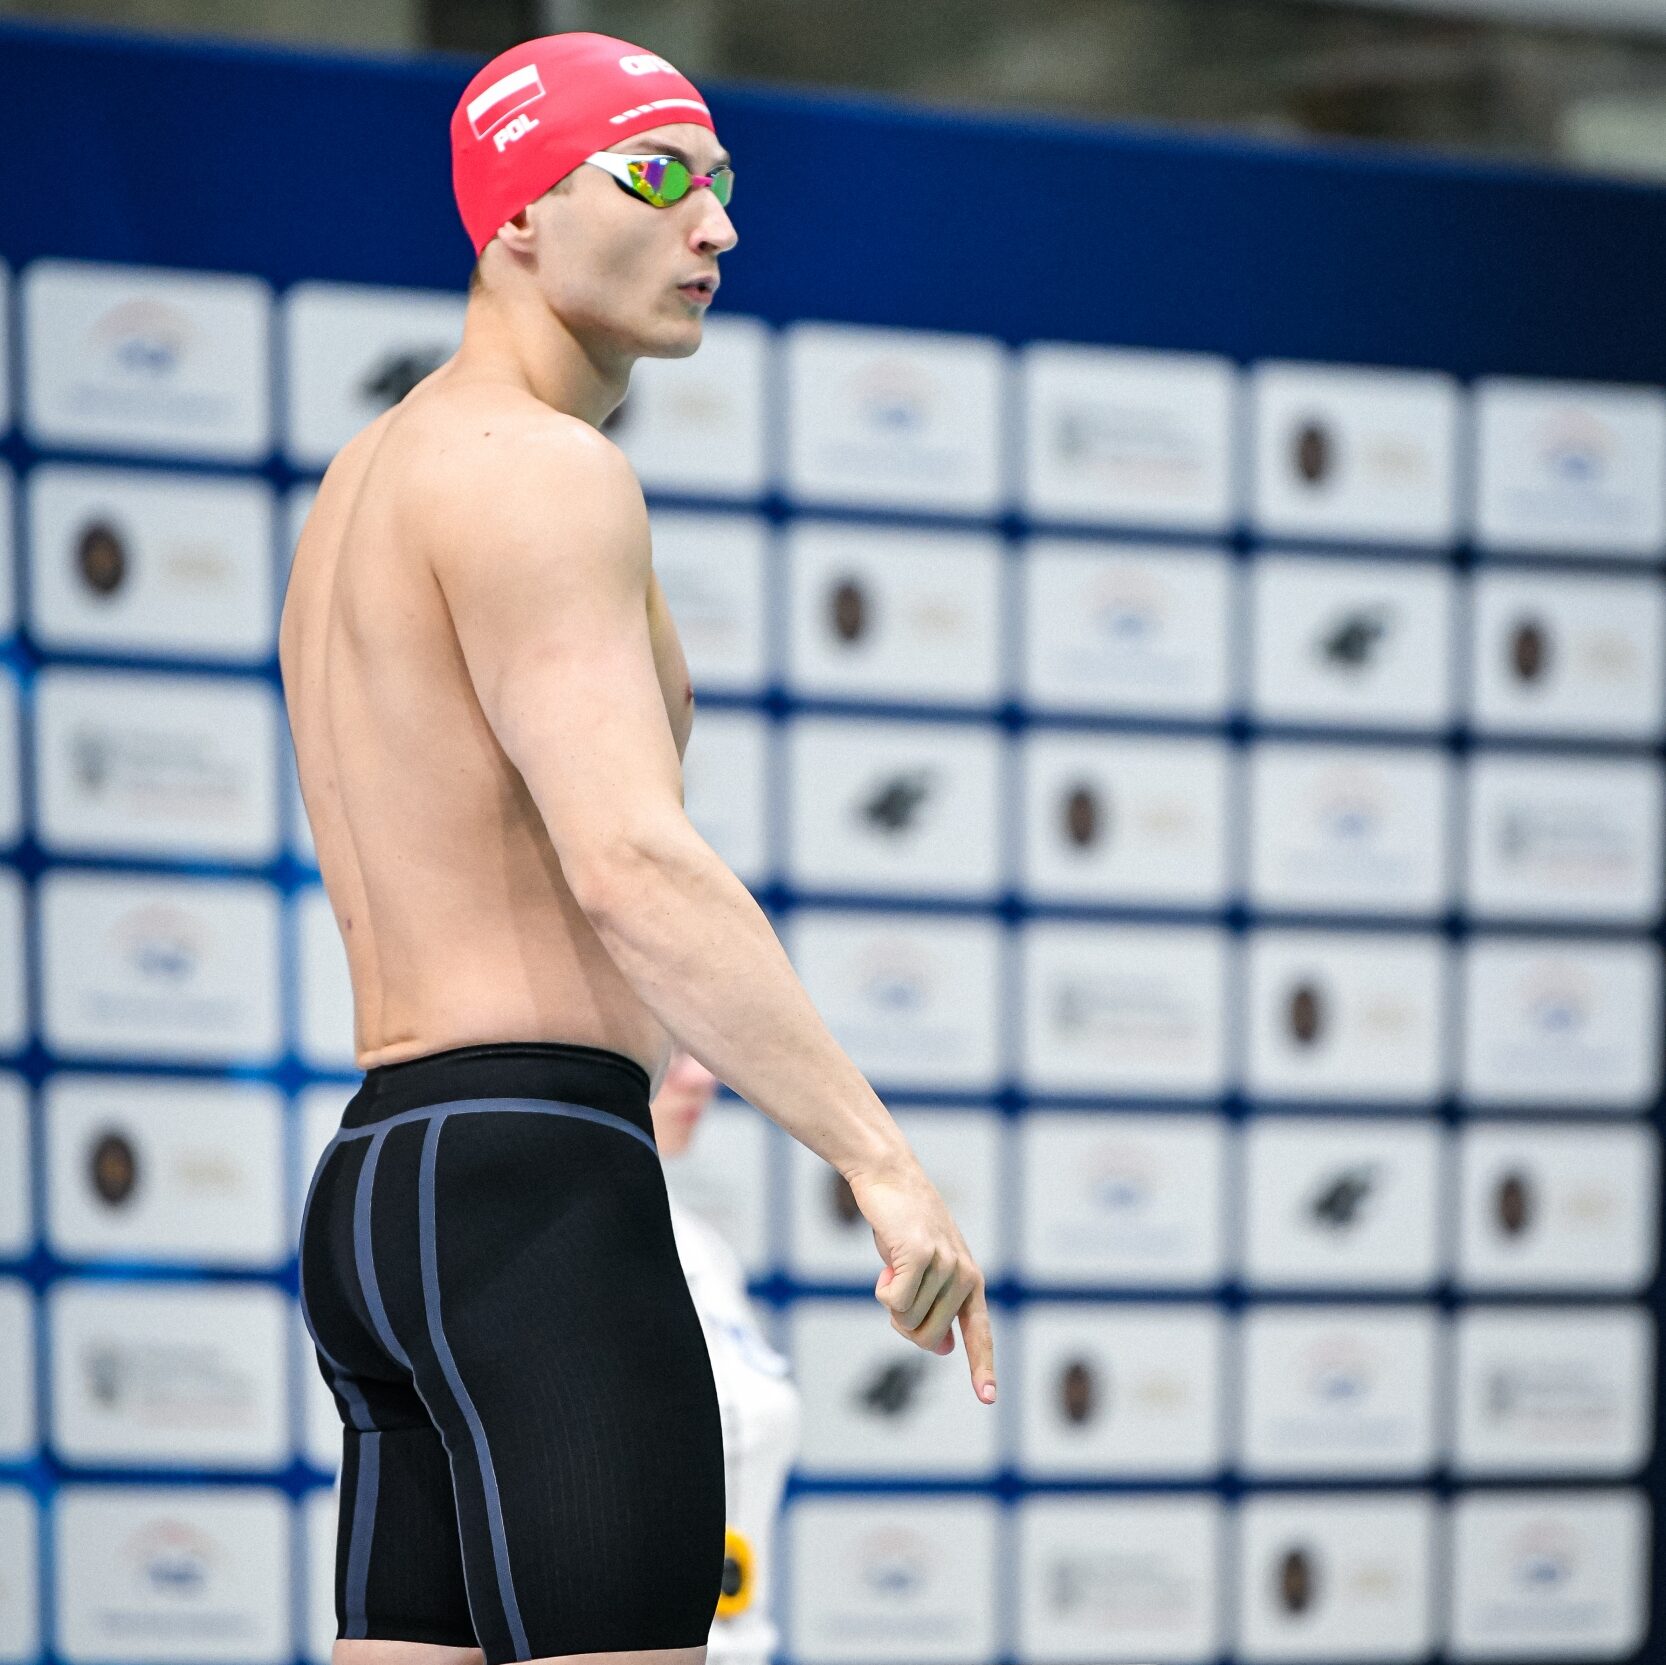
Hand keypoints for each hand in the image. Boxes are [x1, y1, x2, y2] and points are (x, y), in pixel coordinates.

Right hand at [847, 1161, 996, 1404]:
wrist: (891, 1177)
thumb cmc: (904, 1226)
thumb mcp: (925, 1269)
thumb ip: (939, 1306)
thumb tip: (946, 1350)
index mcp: (971, 1282)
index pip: (980, 1332)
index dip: (982, 1366)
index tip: (988, 1399)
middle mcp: (965, 1277)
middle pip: (928, 1338)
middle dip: (903, 1322)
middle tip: (897, 1284)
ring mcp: (946, 1266)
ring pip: (907, 1321)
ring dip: (890, 1300)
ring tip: (895, 1262)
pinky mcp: (922, 1256)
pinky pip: (894, 1302)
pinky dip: (882, 1289)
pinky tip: (887, 1261)